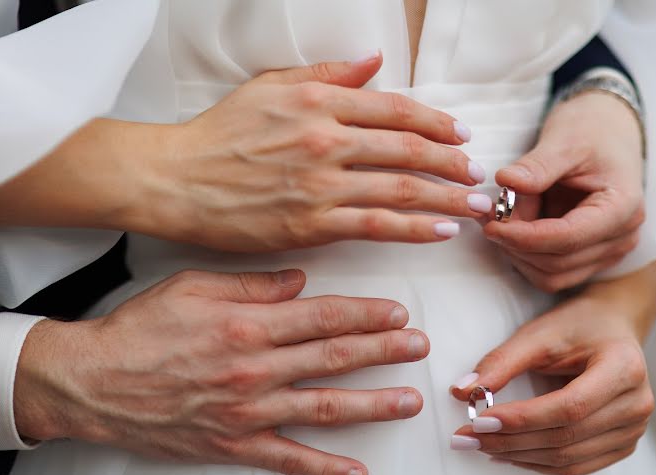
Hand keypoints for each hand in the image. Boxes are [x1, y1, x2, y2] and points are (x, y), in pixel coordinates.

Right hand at [0, 52, 492, 248]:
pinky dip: (413, 228)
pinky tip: (440, 231)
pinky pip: (376, 226)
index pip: (395, 110)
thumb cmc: (220, 134)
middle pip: (408, 150)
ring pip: (400, 190)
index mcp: (318, 101)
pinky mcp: (311, 223)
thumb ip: (327, 74)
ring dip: (446, 198)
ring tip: (476, 206)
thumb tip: (373, 62)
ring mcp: (320, 184)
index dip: (436, 123)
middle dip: (452, 163)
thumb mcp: (269, 86)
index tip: (461, 135)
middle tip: (479, 174)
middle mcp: (325, 139)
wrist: (176, 180)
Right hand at [13, 269, 430, 474]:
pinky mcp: (233, 445)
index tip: (398, 312)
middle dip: (385, 352)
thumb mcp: (193, 287)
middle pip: (335, 358)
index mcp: (248, 325)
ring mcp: (247, 412)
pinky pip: (288, 459)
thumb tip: (300, 279)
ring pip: (324, 407)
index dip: (367, 315)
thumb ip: (252, 284)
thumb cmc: (139, 330)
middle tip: (420, 348)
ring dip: (373, 406)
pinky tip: (358, 472)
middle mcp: (255, 369)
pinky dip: (324, 468)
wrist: (91, 382)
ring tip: (409, 403)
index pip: (323, 317)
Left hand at [449, 262, 655, 474]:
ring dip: (519, 456)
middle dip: (510, 441)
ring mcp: (634, 429)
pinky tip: (507, 453)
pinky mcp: (623, 445)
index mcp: (624, 368)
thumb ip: (501, 362)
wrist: (613, 327)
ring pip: (568, 459)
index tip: (479, 421)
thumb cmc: (578, 326)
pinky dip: (537, 463)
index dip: (522, 419)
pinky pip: (576, 467)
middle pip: (567, 437)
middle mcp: (637, 403)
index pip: (569, 407)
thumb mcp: (539, 334)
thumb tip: (462, 392)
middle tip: (466, 438)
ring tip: (481, 446)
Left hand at [486, 91, 644, 291]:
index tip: (490, 225)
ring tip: (503, 215)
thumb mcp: (564, 141)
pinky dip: (525, 255)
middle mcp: (622, 237)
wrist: (608, 134)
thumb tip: (505, 182)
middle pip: (557, 262)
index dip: (524, 237)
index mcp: (623, 207)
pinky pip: (552, 273)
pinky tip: (514, 227)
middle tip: (488, 214)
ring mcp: (609, 252)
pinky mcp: (591, 258)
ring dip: (518, 252)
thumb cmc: (591, 132)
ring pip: (551, 275)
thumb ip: (537, 166)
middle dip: (516, 243)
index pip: (568, 237)